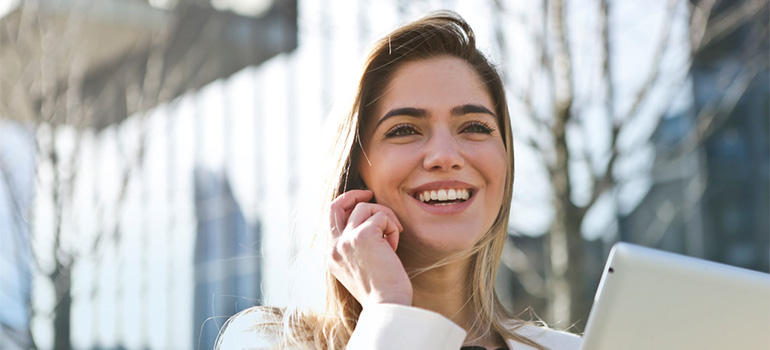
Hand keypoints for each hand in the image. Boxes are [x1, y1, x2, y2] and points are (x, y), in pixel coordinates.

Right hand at [327, 190, 412, 307]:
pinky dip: (392, 227)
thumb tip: (368, 222)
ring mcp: (346, 240)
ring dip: (385, 218)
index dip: (346, 206)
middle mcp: (334, 247)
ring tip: (392, 239)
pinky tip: (394, 247)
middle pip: (335, 205)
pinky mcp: (363, 235)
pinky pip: (382, 216)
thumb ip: (356, 247)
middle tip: (370, 193)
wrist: (387, 305)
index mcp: (331, 256)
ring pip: (365, 208)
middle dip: (353, 195)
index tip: (362, 203)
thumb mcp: (360, 268)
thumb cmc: (381, 291)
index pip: (331, 220)